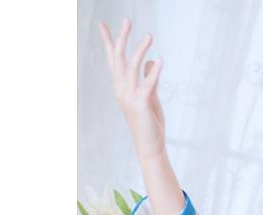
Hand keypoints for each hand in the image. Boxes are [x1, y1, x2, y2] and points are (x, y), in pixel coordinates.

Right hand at [98, 17, 165, 157]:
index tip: (102, 24)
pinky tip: (160, 60)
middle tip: (127, 20)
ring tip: (149, 35)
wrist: (150, 145)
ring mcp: (130, 97)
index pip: (113, 60)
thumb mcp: (150, 97)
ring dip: (140, 50)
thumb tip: (152, 61)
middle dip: (122, 38)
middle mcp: (122, 89)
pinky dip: (154, 71)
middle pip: (119, 59)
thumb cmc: (149, 123)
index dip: (108, 42)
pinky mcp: (141, 104)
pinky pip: (148, 84)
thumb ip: (150, 79)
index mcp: (121, 87)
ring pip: (132, 67)